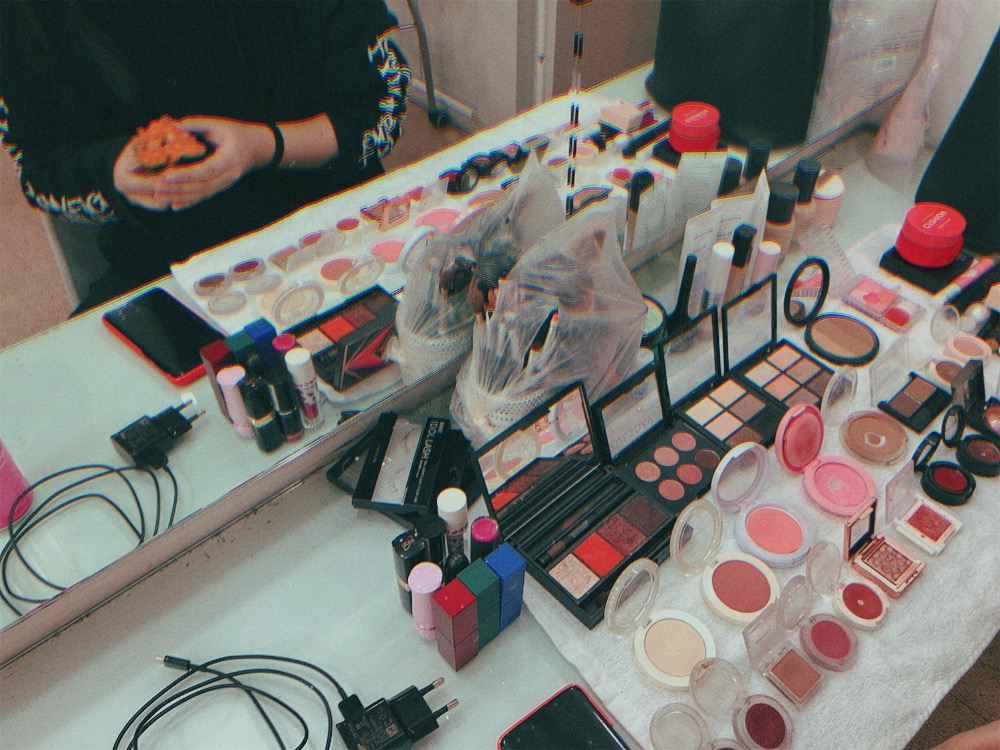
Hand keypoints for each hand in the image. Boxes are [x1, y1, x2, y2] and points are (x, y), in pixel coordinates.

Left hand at [117, 117, 274, 211]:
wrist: (257, 148)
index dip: (186, 175)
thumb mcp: (218, 124)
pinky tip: (174, 206)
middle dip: (177, 189)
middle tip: (156, 187)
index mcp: (230, 159)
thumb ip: (195, 125)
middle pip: (202, 187)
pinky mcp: (221, 188)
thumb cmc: (235, 133)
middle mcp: (229, 175)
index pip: (206, 170)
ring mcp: (226, 184)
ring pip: (201, 195)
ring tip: (159, 196)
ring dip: (179, 197)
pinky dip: (188, 203)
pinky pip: (204, 197)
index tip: (167, 175)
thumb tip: (172, 130)